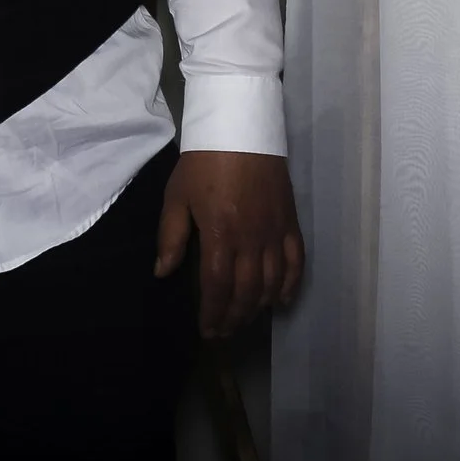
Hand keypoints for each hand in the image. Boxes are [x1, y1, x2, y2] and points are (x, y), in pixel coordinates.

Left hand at [156, 150, 303, 338]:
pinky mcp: (291, 223)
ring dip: (258, 307)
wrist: (241, 129)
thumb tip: (163, 272)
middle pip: (246, 292)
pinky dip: (290, 286)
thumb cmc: (203, 162)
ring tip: (244, 319)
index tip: (207, 330)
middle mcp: (252, 240)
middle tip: (224, 331)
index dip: (213, 313)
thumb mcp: (177, 196)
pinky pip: (296, 263)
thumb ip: (171, 237)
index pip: (218, 287)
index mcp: (220, 234)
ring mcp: (275, 233)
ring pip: (272, 283)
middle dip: (234, 317)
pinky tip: (280, 301)